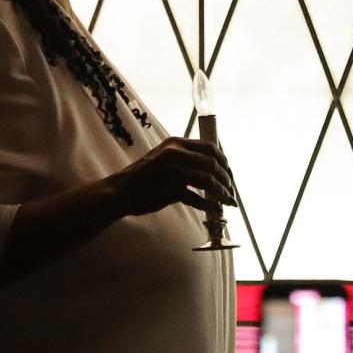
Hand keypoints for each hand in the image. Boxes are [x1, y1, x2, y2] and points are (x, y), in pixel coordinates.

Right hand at [112, 138, 237, 217]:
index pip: (210, 147)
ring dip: (221, 192)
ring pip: (208, 180)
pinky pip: (195, 197)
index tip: (230, 173)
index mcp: (176, 143)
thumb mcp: (164, 158)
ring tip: (227, 201)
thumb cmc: (144, 176)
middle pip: (212, 164)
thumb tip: (212, 167)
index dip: (224, 161)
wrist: (120, 191)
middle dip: (226, 178)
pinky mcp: (170, 189)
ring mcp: (174, 171)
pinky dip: (207, 205)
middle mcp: (176, 154)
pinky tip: (213, 210)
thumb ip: (185, 159)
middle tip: (231, 190)